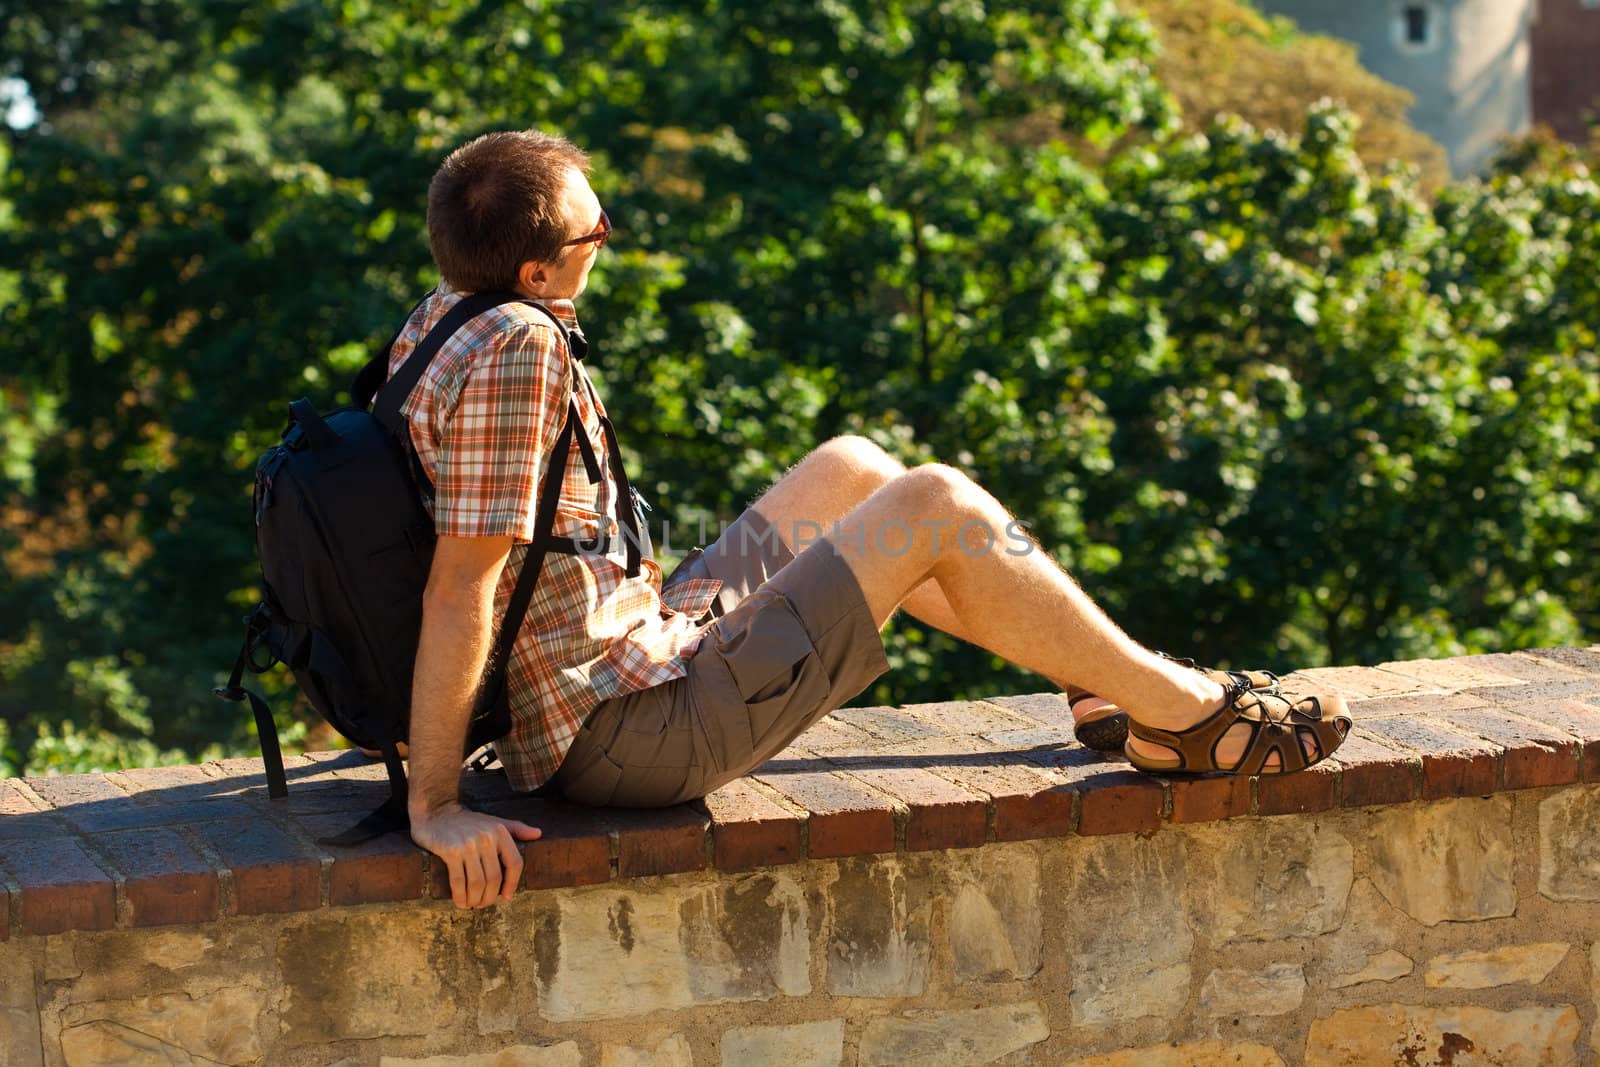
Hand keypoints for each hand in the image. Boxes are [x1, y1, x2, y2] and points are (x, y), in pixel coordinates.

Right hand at [409, 804, 541, 908]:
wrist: (437, 812)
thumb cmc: (467, 820)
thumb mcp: (494, 821)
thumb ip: (516, 828)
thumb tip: (538, 834)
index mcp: (500, 832)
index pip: (515, 863)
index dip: (512, 884)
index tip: (506, 896)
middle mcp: (486, 838)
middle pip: (494, 878)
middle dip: (490, 897)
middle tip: (483, 904)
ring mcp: (468, 845)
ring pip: (477, 883)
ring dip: (475, 899)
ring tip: (472, 904)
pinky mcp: (450, 852)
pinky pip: (458, 881)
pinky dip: (460, 897)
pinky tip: (460, 902)